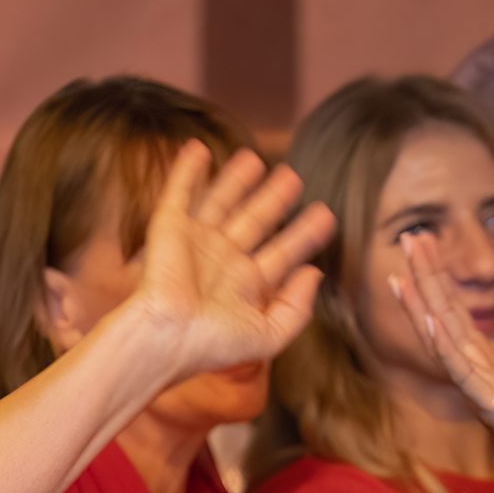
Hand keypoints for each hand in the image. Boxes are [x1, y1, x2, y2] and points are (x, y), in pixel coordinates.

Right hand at [131, 141, 335, 384]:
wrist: (168, 337)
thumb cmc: (213, 344)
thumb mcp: (268, 335)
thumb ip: (297, 308)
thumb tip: (315, 273)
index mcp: (246, 285)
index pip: (282, 252)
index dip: (304, 234)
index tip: (326, 215)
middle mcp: (222, 261)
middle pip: (254, 221)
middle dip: (274, 199)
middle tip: (293, 177)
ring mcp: (196, 242)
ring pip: (222, 202)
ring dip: (236, 180)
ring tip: (255, 158)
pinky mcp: (169, 228)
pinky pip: (179, 192)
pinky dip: (187, 170)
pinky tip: (198, 148)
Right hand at [392, 235, 493, 484]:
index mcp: (479, 353)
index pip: (451, 307)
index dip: (436, 274)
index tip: (421, 239)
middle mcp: (469, 366)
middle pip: (440, 314)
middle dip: (424, 277)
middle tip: (409, 238)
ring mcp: (474, 385)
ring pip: (442, 340)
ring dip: (423, 308)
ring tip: (405, 276)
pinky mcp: (488, 405)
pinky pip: (464, 372)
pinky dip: (446, 348)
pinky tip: (432, 323)